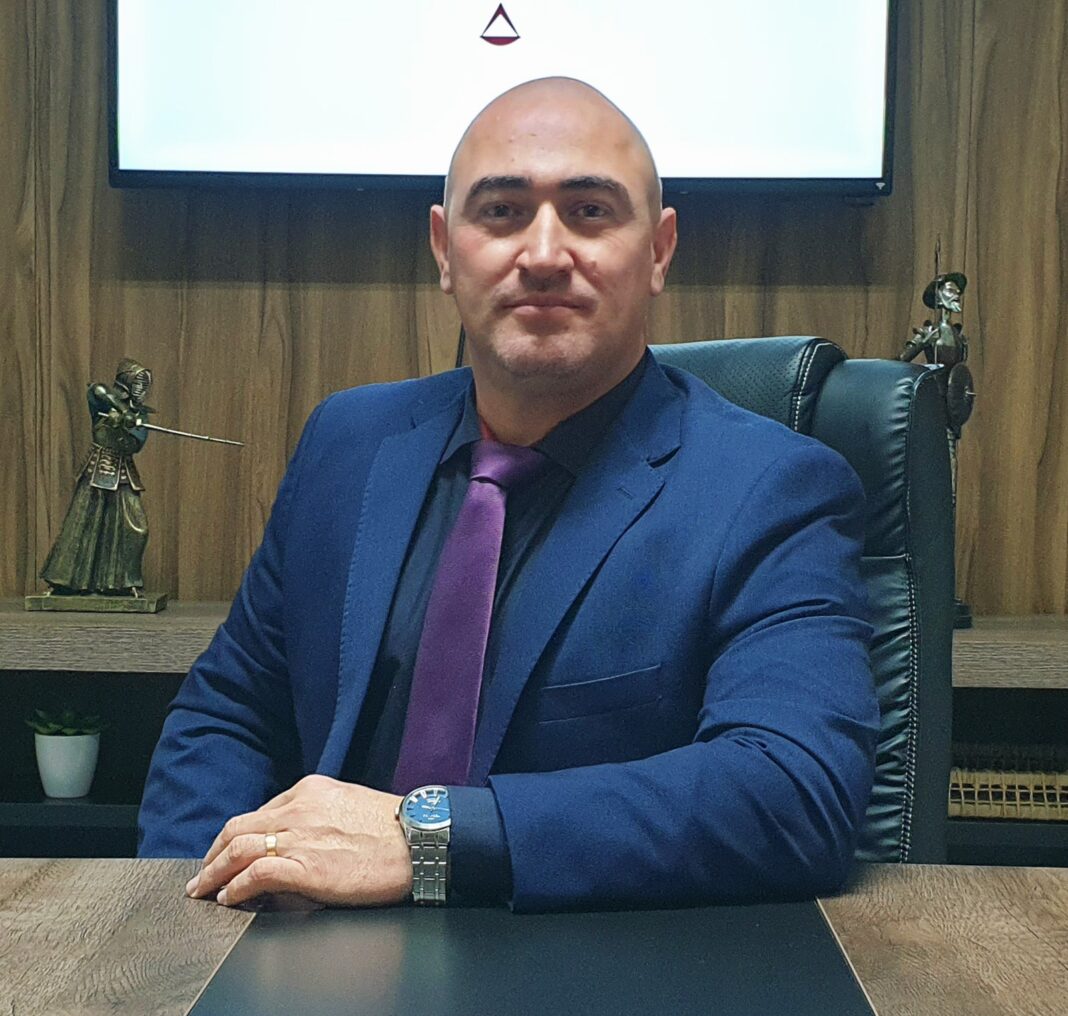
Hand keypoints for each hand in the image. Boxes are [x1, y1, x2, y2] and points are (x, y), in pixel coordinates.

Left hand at [185, 775, 411, 908]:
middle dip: (214, 852)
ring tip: (203, 889)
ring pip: (237, 847)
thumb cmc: (394, 828)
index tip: (231, 852)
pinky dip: (234, 887)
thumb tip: (299, 845)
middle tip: (203, 873)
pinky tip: (229, 898)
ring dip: (213, 871)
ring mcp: (299, 836)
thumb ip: (320, 818)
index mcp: (311, 790)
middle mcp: (299, 808)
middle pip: (238, 826)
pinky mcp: (304, 867)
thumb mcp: (350, 806)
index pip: (261, 811)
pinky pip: (254, 875)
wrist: (420, 840)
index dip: (240, 835)